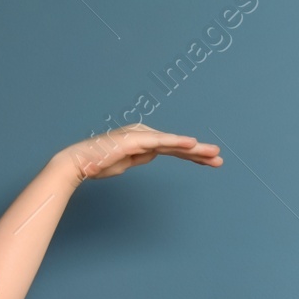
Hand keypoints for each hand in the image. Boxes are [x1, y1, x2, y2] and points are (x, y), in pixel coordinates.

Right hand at [55, 124, 222, 184]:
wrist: (78, 164)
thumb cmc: (99, 164)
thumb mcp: (127, 163)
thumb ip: (141, 157)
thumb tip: (154, 154)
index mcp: (143, 140)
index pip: (174, 149)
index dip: (193, 156)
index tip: (210, 163)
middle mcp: (143, 134)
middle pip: (177, 145)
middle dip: (199, 153)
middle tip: (220, 160)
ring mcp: (139, 135)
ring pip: (172, 143)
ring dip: (194, 148)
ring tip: (213, 153)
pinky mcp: (134, 140)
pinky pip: (160, 141)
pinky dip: (176, 142)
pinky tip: (192, 143)